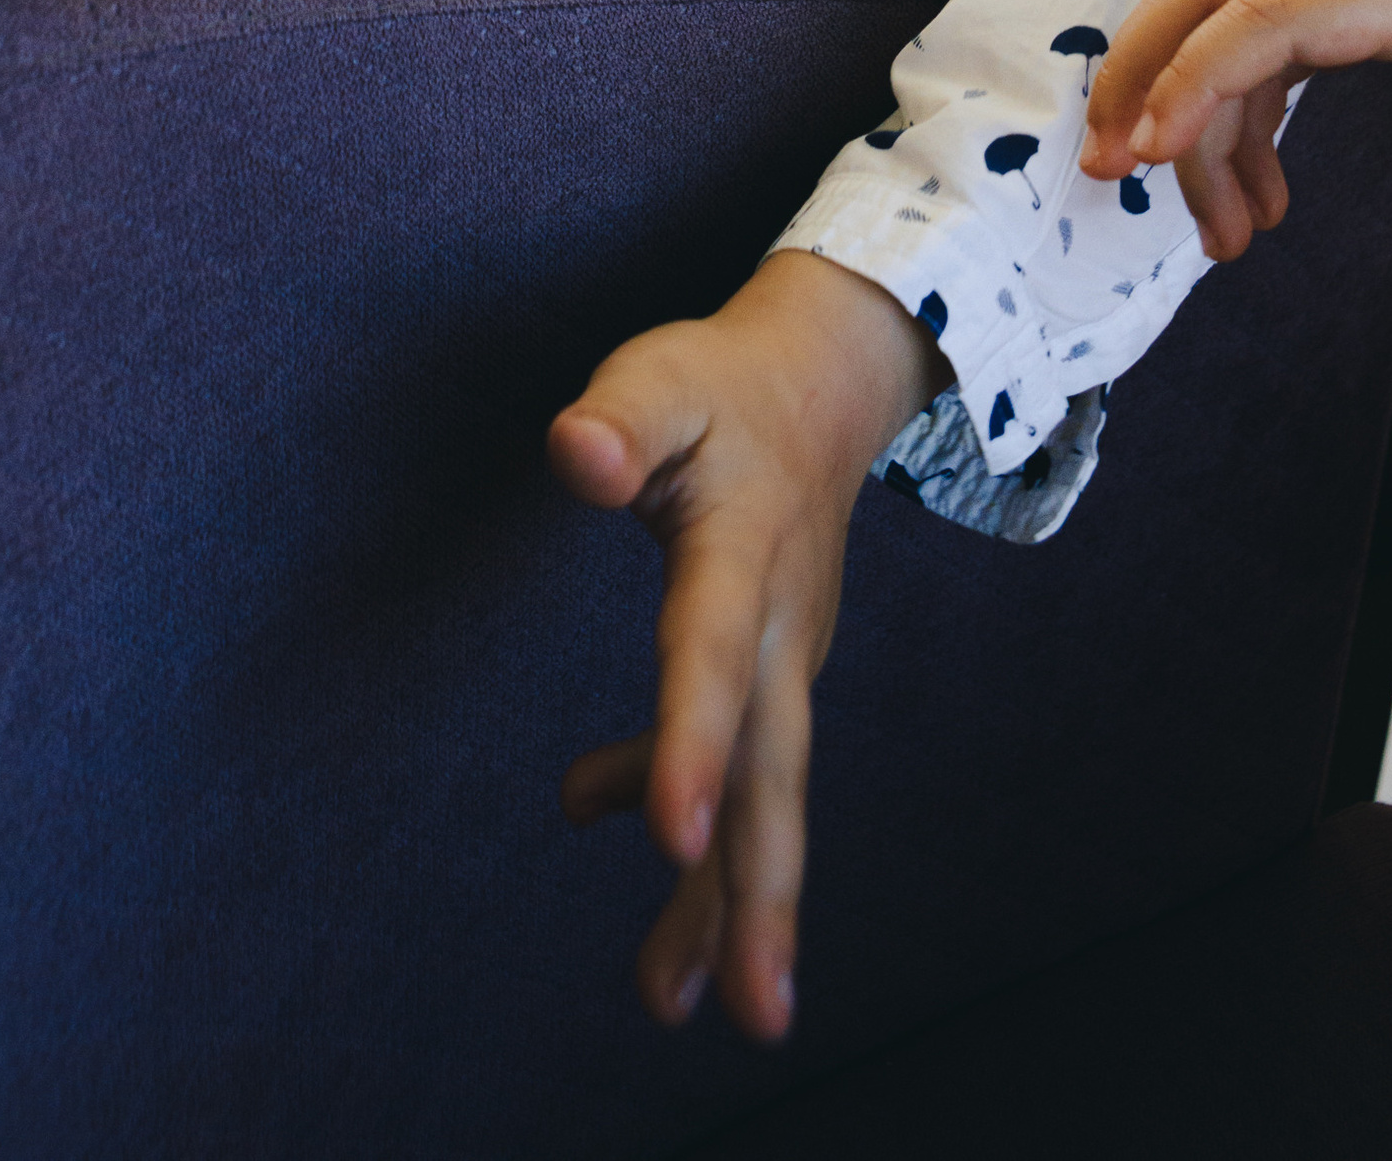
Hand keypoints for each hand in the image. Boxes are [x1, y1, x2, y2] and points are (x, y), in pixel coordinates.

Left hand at [550, 253, 943, 1042]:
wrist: (816, 389)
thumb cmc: (717, 388)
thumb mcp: (662, 378)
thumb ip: (619, 418)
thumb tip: (574, 457)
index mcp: (743, 552)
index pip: (710, 656)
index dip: (690, 743)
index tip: (672, 838)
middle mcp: (779, 629)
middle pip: (771, 772)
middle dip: (759, 894)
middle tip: (754, 1013)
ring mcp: (785, 663)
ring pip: (765, 799)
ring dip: (730, 904)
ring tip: (675, 1002)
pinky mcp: (773, 681)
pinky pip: (739, 771)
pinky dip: (684, 814)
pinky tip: (588, 806)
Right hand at [1081, 0, 1391, 313]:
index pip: (1266, 17)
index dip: (1198, 83)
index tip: (1151, 157)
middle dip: (1141, 74)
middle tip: (1108, 171)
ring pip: (1221, 13)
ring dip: (1197, 115)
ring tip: (1224, 236)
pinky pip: (1261, 29)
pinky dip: (1240, 107)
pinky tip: (1263, 191)